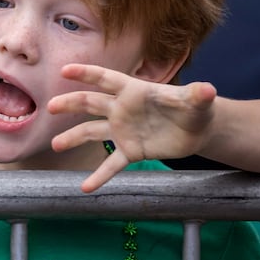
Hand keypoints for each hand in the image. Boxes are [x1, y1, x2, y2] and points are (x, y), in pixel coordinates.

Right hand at [47, 63, 216, 191]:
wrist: (197, 130)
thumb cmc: (193, 108)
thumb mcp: (197, 101)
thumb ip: (197, 95)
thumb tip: (207, 90)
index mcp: (133, 92)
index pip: (107, 79)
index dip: (87, 74)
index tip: (65, 71)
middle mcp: (121, 109)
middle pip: (90, 103)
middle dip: (70, 103)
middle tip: (51, 107)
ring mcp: (122, 131)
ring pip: (92, 132)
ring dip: (73, 137)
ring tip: (56, 145)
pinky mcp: (130, 151)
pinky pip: (111, 164)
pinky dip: (99, 176)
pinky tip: (86, 188)